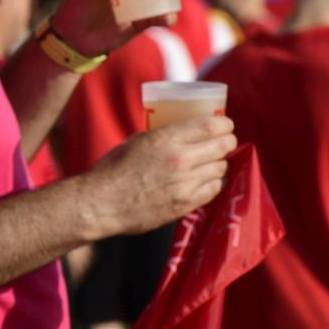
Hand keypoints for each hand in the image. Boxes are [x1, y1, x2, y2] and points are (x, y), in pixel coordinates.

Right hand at [82, 115, 236, 237]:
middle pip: (224, 146)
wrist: (101, 204)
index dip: (224, 124)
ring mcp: (185, 184)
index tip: (224, 126)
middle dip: (227, 142)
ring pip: (222, 168)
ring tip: (211, 164)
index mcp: (166, 139)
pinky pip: (214, 189)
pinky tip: (206, 180)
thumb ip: (163, 135)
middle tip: (223, 144)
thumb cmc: (113, 170)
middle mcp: (180, 160)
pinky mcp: (185, 204)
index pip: (213, 125)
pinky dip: (214, 183)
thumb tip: (183, 133)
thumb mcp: (137, 141)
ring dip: (219, 164)